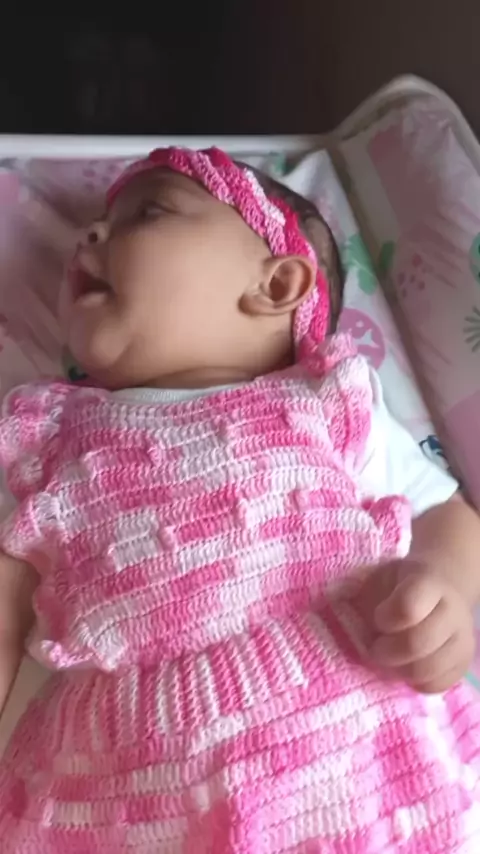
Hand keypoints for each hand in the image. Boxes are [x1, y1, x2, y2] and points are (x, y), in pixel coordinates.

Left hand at [353, 558, 475, 692]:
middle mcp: (452, 611)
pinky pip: (436, 685)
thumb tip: (346, 628)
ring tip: (389, 659)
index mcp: (427, 583)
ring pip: (427, 670)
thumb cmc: (397, 586)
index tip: (377, 618)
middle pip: (416, 644)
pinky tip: (406, 665)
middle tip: (374, 648)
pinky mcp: (463, 664)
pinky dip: (414, 682)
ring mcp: (462, 639)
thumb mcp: (378, 579)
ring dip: (398, 670)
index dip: (384, 619)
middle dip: (386, 651)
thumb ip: (363, 600)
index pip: (407, 608)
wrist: (439, 588)